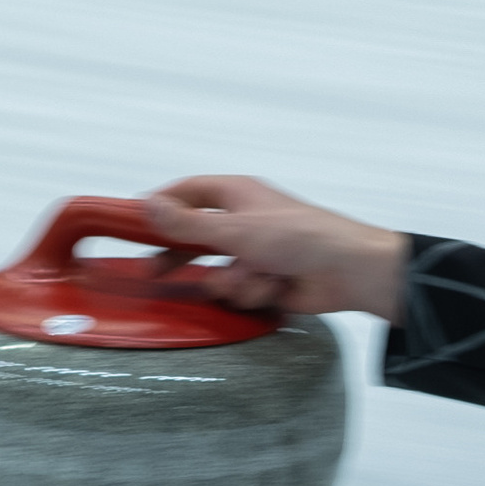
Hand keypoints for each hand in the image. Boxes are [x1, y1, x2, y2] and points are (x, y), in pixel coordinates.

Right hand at [140, 175, 408, 321]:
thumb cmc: (301, 238)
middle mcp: (245, 221)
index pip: (187, 193)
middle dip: (182, 256)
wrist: (350, 272)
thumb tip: (147, 205)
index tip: (134, 223)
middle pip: (196, 237)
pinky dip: (257, 292)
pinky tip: (277, 288)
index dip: (161, 206)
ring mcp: (257, 253)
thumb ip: (187, 224)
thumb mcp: (236, 230)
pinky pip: (243, 291)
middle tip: (154, 272)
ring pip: (219, 272)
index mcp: (237, 195)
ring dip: (235, 281)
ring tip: (256, 278)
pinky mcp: (269, 281)